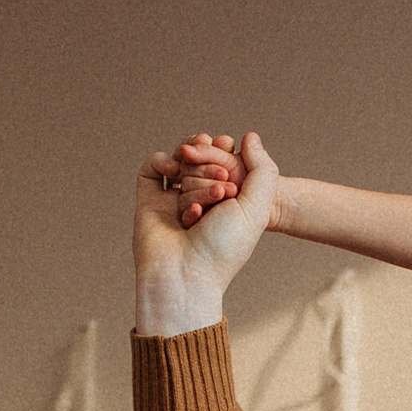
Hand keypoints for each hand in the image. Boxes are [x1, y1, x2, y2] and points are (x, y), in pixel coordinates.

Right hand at [134, 130, 279, 335]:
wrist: (186, 274)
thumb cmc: (223, 248)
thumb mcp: (256, 207)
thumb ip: (263, 168)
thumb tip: (249, 136)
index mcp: (225, 203)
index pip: (224, 160)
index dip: (226, 152)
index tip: (231, 156)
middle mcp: (199, 200)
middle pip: (203, 159)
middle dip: (212, 167)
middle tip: (220, 189)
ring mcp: (173, 200)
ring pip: (182, 163)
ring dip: (194, 172)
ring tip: (203, 196)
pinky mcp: (149, 200)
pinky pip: (154, 166)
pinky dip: (164, 161)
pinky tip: (174, 173)